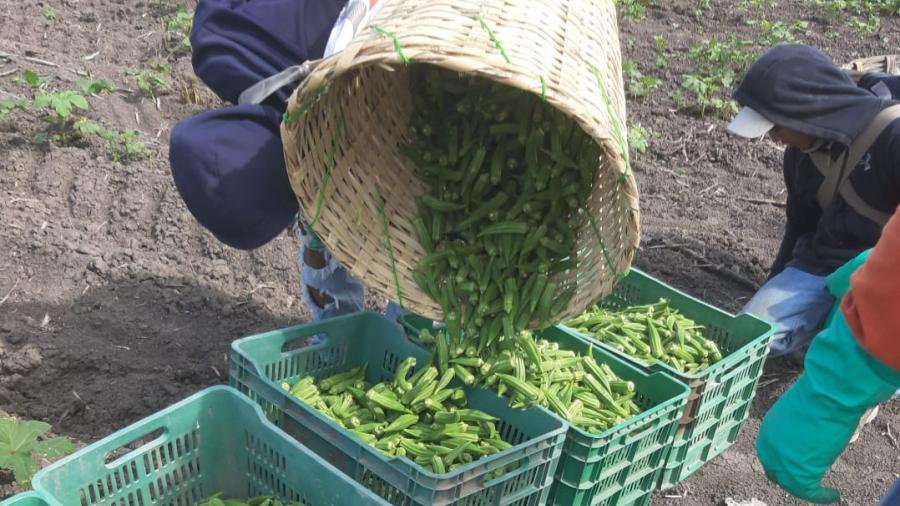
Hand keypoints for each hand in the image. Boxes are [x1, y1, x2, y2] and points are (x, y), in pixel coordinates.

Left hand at [756, 311, 898, 503]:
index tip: (798, 464)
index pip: (770, 451)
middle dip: (789, 476)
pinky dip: (820, 496)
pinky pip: (807, 492)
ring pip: (790, 482)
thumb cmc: (825, 391)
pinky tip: (834, 495)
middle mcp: (768, 442)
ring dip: (806, 486)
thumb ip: (808, 419)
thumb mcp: (809, 407)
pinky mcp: (797, 472)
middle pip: (774, 469)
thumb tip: (818, 417)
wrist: (829, 391)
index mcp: (769, 425)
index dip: (782, 460)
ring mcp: (779, 458)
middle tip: (810, 482)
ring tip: (823, 489)